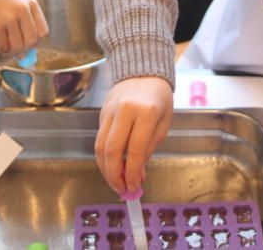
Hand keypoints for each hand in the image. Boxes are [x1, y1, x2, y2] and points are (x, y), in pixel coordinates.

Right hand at [0, 0, 47, 53]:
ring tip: (5, 47)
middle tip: (16, 48)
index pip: (43, 31)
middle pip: (32, 41)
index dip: (36, 41)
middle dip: (24, 49)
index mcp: (31, 3)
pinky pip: (4, 46)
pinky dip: (2, 50)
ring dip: (12, 51)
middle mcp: (23, 10)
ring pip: (18, 46)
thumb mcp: (16, 2)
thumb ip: (24, 23)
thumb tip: (24, 53)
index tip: (28, 42)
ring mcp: (9, 18)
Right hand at [95, 77, 173, 193]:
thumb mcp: (163, 123)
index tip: (133, 187)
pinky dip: (103, 157)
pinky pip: (99, 139)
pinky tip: (111, 166)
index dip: (132, 172)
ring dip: (105, 169)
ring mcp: (110, 111)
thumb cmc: (159, 98)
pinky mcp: (101, 113)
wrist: (143, 72)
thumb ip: (150, 148)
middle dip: (114, 175)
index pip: (135, 150)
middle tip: (120, 189)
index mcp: (146, 112)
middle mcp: (125, 111)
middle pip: (112, 150)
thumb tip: (138, 174)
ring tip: (115, 181)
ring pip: (100, 146)